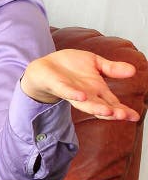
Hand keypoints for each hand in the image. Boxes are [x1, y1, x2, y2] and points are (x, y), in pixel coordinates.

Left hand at [20, 49, 138, 120]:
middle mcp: (86, 95)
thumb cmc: (71, 66)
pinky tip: (82, 96)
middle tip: (124, 116)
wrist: (45, 66)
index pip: (113, 103)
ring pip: (85, 104)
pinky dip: (74, 94)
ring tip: (108, 112)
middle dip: (113, 112)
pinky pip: (67, 92)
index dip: (123, 110)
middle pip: (102, 107)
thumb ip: (111, 68)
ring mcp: (72, 92)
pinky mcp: (58, 86)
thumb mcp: (95, 62)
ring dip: (97, 108)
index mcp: (97, 90)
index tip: (134, 116)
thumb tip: (133, 70)